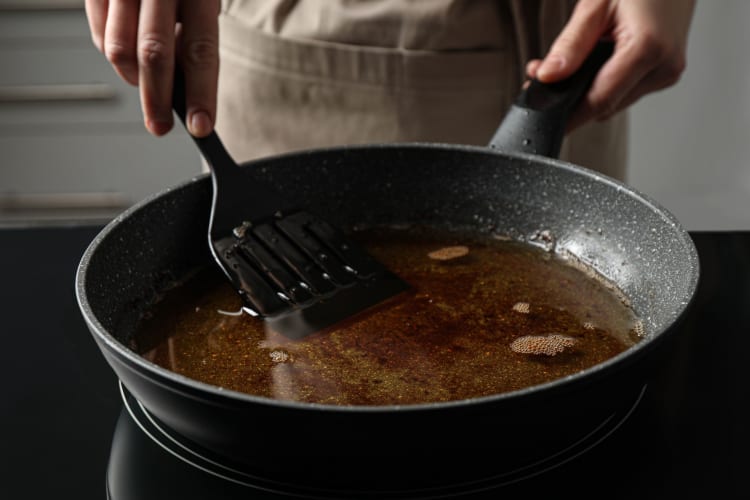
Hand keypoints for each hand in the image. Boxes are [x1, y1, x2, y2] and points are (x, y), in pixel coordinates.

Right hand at [85, 0, 220, 136]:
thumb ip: (194, 34)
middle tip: (160, 127)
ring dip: (132, 78)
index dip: (202, 93)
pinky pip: (97, 34)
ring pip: (118, 49)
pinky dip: (113, 55)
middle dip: (157, 100)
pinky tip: (130, 51)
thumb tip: (185, 87)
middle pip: (154, 54)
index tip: (201, 126)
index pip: (201, 50)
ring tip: (147, 81)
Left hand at [526, 0, 695, 129]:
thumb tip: (548, 77)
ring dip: (588, 89)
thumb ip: (570, 45)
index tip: (545, 120)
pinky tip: (593, 62)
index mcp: (648, 48)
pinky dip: (606, 82)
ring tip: (569, 62)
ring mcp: (668, 71)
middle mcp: (664, 66)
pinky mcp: (666, 71)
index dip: (568, 115)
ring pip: (615, 100)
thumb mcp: (596, 5)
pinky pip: (627, 89)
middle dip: (572, 96)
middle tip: (542, 74)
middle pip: (606, 105)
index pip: (599, 101)